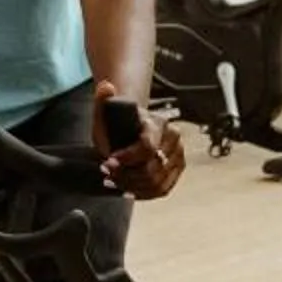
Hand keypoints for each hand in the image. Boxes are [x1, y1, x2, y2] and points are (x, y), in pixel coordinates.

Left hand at [95, 80, 186, 199]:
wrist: (135, 127)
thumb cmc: (120, 122)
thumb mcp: (107, 111)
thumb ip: (103, 99)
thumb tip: (106, 87)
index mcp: (158, 123)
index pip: (147, 147)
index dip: (127, 158)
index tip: (109, 161)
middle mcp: (174, 139)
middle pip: (151, 169)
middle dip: (126, 175)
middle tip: (107, 172)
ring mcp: (179, 155)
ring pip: (156, 183)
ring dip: (132, 186)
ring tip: (115, 180)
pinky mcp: (178, 169)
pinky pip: (162, 189)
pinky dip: (143, 193)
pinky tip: (128, 188)